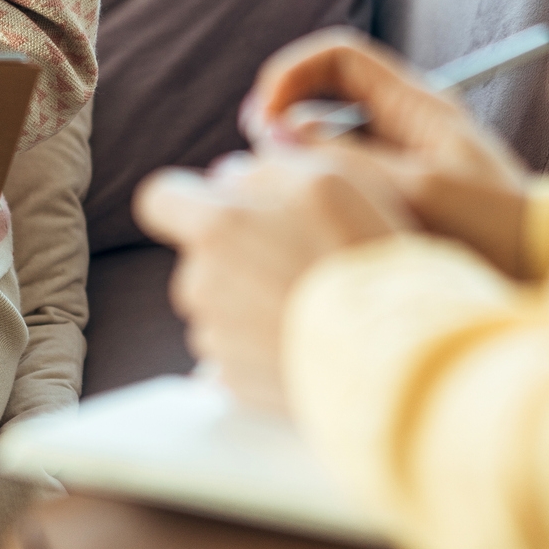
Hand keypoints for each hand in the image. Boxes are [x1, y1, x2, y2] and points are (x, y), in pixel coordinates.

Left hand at [135, 151, 411, 413]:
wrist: (389, 357)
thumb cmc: (362, 259)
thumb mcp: (329, 179)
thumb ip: (267, 167)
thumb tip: (230, 175)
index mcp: (216, 227)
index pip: (159, 198)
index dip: (186, 196)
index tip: (221, 204)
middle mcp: (200, 283)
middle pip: (199, 256)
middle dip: (236, 252)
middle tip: (298, 257)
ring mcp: (215, 337)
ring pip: (219, 304)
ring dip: (252, 298)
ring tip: (311, 302)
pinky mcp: (233, 382)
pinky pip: (237, 350)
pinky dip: (263, 341)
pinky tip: (307, 338)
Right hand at [245, 28, 532, 278]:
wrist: (544, 271)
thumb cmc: (497, 229)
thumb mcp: (418, 189)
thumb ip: (346, 157)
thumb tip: (276, 130)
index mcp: (416, 103)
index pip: (338, 57)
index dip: (293, 75)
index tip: (266, 118)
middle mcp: (405, 122)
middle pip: (323, 96)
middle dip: (284, 121)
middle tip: (261, 166)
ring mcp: (399, 158)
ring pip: (326, 142)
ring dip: (297, 163)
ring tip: (284, 201)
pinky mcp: (395, 196)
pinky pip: (339, 179)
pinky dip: (317, 192)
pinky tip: (312, 226)